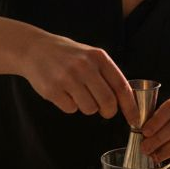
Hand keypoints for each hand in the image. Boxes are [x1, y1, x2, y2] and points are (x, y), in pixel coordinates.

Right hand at [21, 32, 137, 121]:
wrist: (34, 49)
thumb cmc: (67, 55)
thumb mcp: (90, 55)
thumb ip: (107, 74)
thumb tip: (126, 100)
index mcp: (98, 57)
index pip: (121, 86)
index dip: (130, 106)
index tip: (135, 119)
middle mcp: (84, 67)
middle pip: (107, 102)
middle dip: (108, 111)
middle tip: (105, 111)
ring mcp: (67, 78)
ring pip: (89, 109)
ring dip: (87, 107)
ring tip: (77, 93)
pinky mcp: (52, 90)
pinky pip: (71, 109)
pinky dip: (70, 105)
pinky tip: (63, 92)